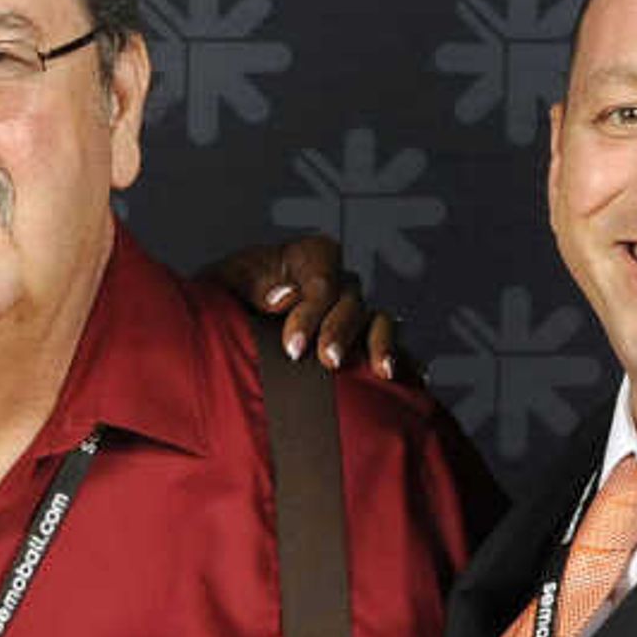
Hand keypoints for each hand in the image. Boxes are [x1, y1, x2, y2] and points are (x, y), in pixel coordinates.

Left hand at [199, 234, 409, 381]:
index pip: (322, 280)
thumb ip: (253, 285)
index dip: (312, 312)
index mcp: (308, 257)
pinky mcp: (360, 340)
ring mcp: (352, 311)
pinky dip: (402, 359)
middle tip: (328, 361)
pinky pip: (387, 346)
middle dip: (340, 332)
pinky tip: (412, 378)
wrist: (225, 322)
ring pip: (376, 321)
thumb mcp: (226, 283)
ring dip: (379, 344)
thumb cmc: (225, 296)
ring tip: (380, 372)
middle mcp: (337, 282)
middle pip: (351, 301)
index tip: (293, 347)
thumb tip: (285, 297)